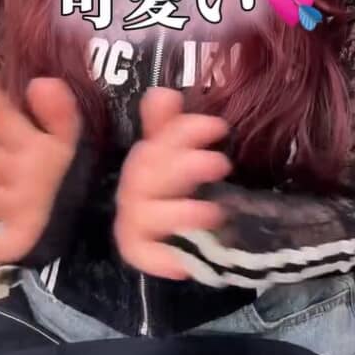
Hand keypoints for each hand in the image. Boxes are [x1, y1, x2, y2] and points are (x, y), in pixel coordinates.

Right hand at [114, 88, 230, 279]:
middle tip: (221, 164)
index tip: (220, 128)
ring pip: (147, 213)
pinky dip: (159, 258)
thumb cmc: (178, 184)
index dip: (186, 131)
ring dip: (180, 212)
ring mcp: (133, 217)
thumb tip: (164, 92)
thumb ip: (172, 125)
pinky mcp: (136, 250)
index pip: (159, 137)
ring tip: (214, 213)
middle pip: (149, 172)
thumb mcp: (180, 152)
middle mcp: (135, 184)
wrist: (169, 233)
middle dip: (186, 166)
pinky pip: (141, 254)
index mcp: (148, 155)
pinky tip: (182, 263)